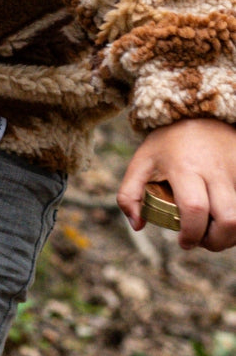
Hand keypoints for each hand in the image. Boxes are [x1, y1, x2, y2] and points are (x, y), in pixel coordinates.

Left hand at [117, 117, 235, 251]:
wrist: (198, 114)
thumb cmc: (167, 143)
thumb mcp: (140, 163)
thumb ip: (129, 195)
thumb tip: (137, 225)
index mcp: (184, 168)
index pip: (194, 209)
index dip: (191, 233)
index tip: (184, 242)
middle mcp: (215, 170)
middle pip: (229, 218)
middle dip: (217, 241)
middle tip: (203, 241)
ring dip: (232, 234)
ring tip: (216, 233)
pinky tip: (226, 220)